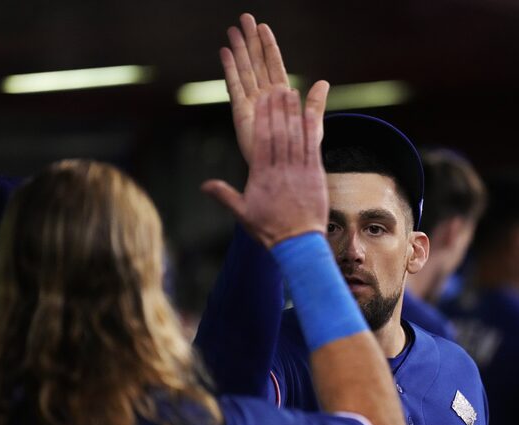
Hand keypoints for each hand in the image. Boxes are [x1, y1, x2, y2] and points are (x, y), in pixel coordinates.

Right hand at [203, 88, 327, 247]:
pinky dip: (311, 130)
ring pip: (296, 137)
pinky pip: (313, 148)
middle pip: (279, 134)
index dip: (263, 118)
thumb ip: (224, 195)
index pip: (261, 141)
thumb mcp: (242, 213)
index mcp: (261, 177)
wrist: (297, 243)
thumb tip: (203, 185)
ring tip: (292, 94)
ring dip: (293, 113)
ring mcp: (299, 172)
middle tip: (276, 88)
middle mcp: (280, 171)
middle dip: (277, 109)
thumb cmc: (268, 229)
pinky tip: (310, 113)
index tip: (262, 101)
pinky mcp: (315, 176)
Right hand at [221, 13, 328, 161]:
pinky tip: (225, 52)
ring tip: (233, 29)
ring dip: (239, 49)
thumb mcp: (311, 126)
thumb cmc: (299, 154)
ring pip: (244, 70)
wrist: (284, 173)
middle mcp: (265, 97)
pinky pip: (235, 86)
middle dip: (250, 40)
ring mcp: (252, 103)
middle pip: (256, 62)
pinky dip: (230, 69)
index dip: (268, 46)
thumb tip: (323, 82)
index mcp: (282, 97)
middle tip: (244, 17)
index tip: (263, 26)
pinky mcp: (241, 113)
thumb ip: (315, 105)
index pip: (274, 65)